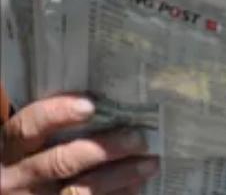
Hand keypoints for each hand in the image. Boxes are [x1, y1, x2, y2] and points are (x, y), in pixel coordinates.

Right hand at [1, 94, 158, 193]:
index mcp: (13, 148)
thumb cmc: (42, 154)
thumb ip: (61, 125)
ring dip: (120, 175)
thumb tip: (112, 102)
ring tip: (150, 163)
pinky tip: (137, 184)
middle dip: (104, 148)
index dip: (57, 114)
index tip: (91, 105)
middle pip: (61, 162)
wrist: (26, 191)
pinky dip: (119, 194)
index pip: (29, 127)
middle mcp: (18, 177)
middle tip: (137, 138)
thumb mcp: (39, 140)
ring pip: (80, 191)